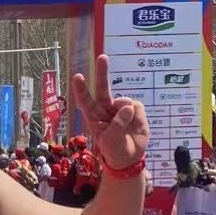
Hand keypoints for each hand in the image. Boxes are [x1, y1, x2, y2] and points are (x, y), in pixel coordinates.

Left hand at [71, 54, 149, 168]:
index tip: (78, 76)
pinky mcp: (135, 109)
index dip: (82, 89)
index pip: (85, 100)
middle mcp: (105, 108)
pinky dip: (138, 116)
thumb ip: (117, 124)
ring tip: (127, 128)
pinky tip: (135, 125)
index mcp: (93, 116)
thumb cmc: (114, 150)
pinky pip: (137, 106)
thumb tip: (128, 106)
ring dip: (127, 113)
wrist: (130, 157)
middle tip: (102, 57)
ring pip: (124, 101)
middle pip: (103, 87)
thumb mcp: (112, 141)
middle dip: (102, 72)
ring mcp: (120, 107)